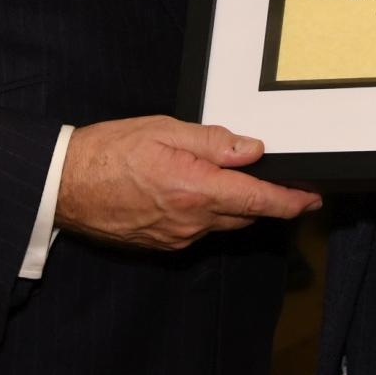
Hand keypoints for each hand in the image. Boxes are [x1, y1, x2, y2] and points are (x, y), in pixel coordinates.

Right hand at [54, 118, 319, 249]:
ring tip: (213, 176)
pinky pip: (197, 230)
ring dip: (229, 204)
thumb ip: (213, 142)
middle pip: (245, 215)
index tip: (312, 199)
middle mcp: (191, 221)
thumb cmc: (108, 152)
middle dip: (260, 198)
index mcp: (196, 190)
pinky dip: (204, 212)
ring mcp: (177, 237)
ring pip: (221, 223)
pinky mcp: (162, 245)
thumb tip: (252, 150)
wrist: (63, 185)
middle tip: (266, 175)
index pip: (259, 200)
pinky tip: (186, 191)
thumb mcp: (164, 130)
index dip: (291, 202)